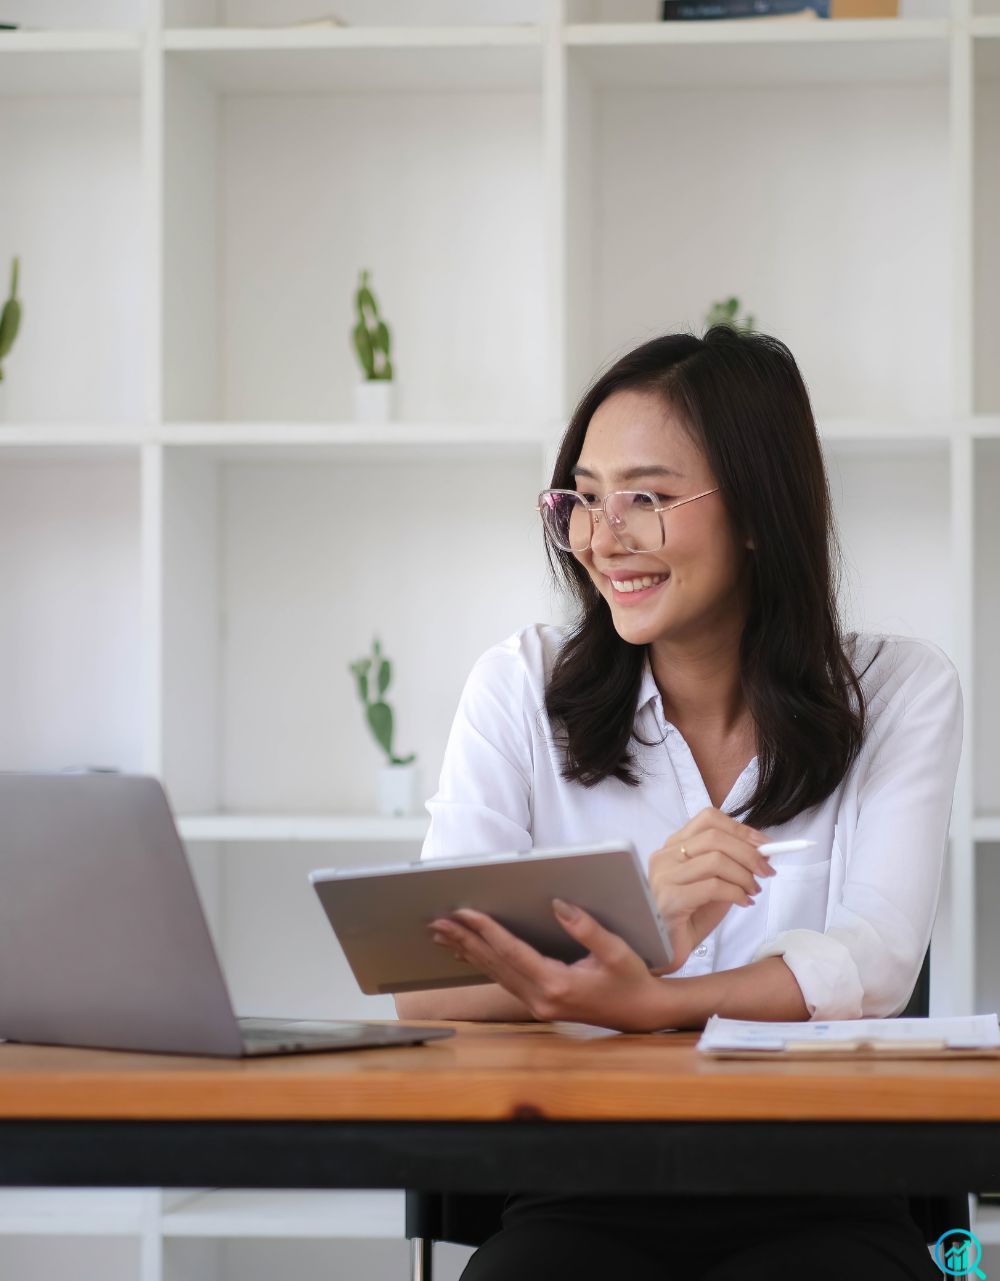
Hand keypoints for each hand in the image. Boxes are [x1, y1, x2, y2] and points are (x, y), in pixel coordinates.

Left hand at [428, 900, 668, 1032]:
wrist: (642, 1014)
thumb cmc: (632, 980)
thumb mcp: (616, 951)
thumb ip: (586, 927)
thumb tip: (558, 904)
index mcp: (558, 985)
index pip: (512, 952)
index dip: (486, 930)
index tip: (464, 912)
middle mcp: (541, 998)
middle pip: (495, 964)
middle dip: (464, 940)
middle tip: (438, 921)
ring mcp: (537, 1005)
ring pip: (494, 974)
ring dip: (467, 952)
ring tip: (442, 934)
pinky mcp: (538, 1004)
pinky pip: (503, 980)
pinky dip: (483, 963)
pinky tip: (468, 953)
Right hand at [647, 806, 775, 973]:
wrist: (667, 951)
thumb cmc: (690, 917)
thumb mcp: (715, 884)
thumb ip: (731, 865)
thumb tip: (763, 851)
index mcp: (673, 846)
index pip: (708, 819)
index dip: (741, 829)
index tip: (764, 844)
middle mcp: (664, 856)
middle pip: (715, 837)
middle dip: (748, 853)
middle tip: (766, 871)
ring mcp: (663, 876)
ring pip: (716, 859)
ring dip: (744, 875)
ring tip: (753, 891)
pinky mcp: (669, 899)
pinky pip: (713, 886)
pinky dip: (736, 892)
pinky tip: (743, 902)